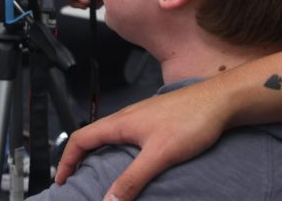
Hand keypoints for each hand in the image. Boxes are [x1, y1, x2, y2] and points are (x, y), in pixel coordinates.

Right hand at [55, 79, 227, 200]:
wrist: (219, 101)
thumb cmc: (191, 121)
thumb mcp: (160, 155)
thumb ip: (133, 179)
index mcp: (120, 123)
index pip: (80, 139)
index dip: (66, 160)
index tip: (62, 180)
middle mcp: (125, 117)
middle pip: (91, 136)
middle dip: (78, 158)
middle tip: (74, 179)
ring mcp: (139, 117)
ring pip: (108, 135)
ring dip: (97, 153)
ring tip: (97, 174)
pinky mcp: (153, 120)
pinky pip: (124, 135)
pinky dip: (115, 150)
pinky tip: (129, 161)